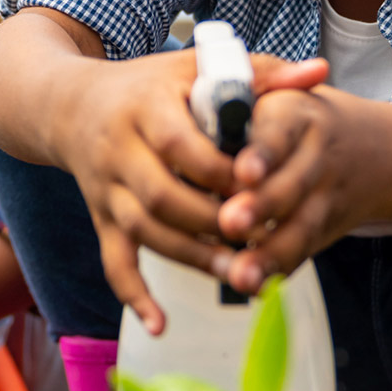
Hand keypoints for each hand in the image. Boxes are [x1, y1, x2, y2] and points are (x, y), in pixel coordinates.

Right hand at [55, 49, 329, 335]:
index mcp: (145, 107)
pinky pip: (114, 261)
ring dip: (190, 258)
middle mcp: (119, 150)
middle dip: (209, 221)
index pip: (176, 142)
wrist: (71, 106)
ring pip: (144, 232)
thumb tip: (321, 71)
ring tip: (237, 274)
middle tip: (255, 237)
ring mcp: (108, 189)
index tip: (255, 183)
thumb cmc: (150, 86)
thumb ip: (261, 71)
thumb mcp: (197, 66)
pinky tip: (160, 324)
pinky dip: (134, 295)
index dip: (216, 168)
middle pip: (160, 195)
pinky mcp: (102, 218)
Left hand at [215, 86, 391, 293]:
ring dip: (269, 253)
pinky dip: (277, 269)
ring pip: (300, 227)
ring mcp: (326, 197)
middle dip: (260, 208)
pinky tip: (253, 286)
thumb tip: (203, 102)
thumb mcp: (278, 92)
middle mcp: (317, 157)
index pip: (279, 134)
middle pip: (291, 185)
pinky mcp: (326, 229)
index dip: (262, 154)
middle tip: (229, 223)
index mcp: (296, 114)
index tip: (243, 172)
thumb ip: (240, 98)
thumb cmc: (300, 120)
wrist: (375, 149)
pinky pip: (301, 251)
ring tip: (240, 273)